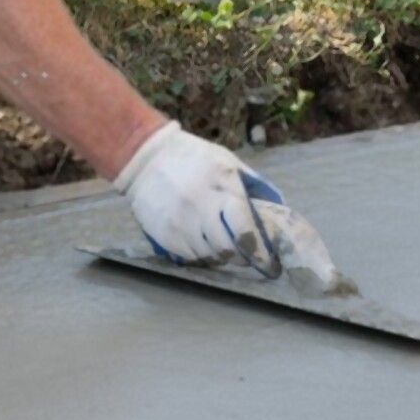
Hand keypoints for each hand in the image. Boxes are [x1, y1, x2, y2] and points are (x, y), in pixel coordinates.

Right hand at [113, 122, 284, 276]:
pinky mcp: (165, 234)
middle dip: (242, 257)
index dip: (260, 252)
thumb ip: (250, 184)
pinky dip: (201, 256)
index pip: (245, 230)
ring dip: (221, 257)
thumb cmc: (193, 157)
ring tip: (224, 250)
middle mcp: (202, 206)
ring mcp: (181, 222)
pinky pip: (190, 257)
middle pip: (229, 249)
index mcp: (224, 186)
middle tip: (247, 257)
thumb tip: (274, 209)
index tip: (269, 262)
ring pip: (209, 256)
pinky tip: (203, 246)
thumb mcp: (227, 161)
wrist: (145, 157)